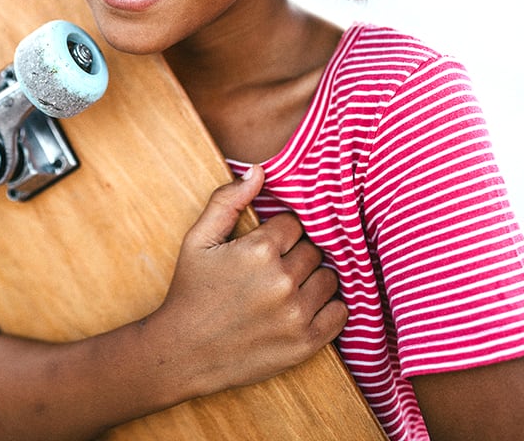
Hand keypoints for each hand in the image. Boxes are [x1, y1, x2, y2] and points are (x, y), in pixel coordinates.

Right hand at [147, 166, 347, 397]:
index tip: (263, 249)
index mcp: (259, 250)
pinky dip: (327, 308)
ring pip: (328, 278)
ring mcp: (296, 314)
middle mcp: (282, 280)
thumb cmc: (190, 292)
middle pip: (313, 250)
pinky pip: (340, 313)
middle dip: (295, 256)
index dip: (278, 234)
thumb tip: (259, 171)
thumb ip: (227, 201)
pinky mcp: (305, 343)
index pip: (294, 224)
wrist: (183, 353)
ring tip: (285, 290)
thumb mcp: (198, 240)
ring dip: (312, 281)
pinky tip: (301, 309)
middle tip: (271, 271)